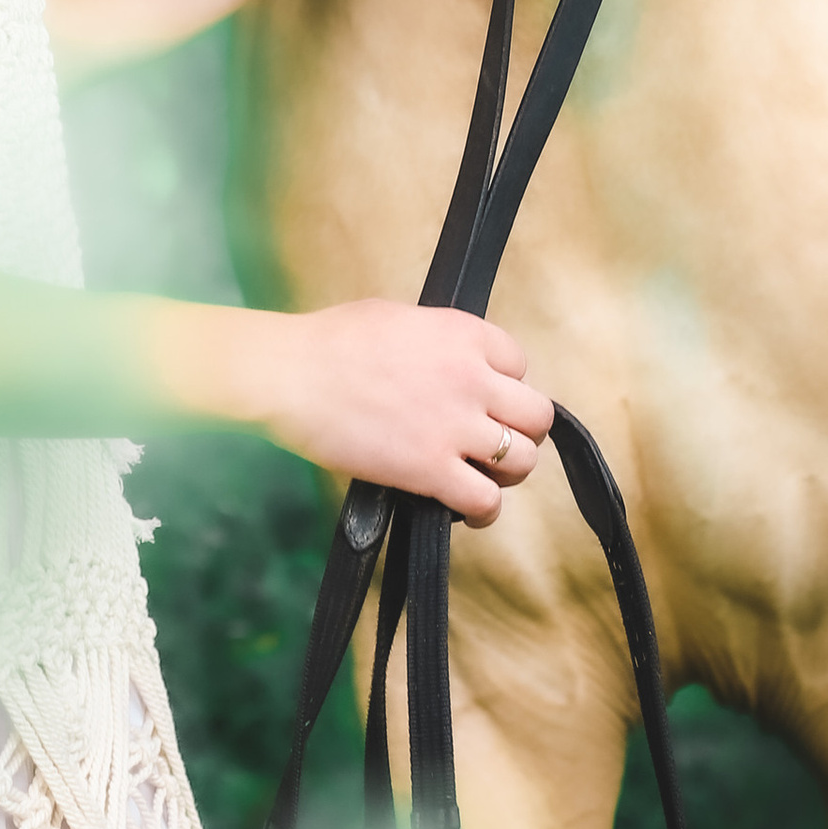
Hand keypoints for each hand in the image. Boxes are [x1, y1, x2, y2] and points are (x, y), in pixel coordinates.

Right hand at [247, 299, 552, 529]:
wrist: (291, 375)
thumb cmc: (328, 343)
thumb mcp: (397, 318)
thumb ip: (436, 341)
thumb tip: (444, 361)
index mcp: (463, 334)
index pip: (520, 362)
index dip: (505, 385)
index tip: (486, 399)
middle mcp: (472, 378)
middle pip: (536, 415)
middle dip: (520, 431)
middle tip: (493, 441)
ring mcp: (456, 426)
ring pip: (523, 460)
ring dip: (507, 472)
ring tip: (481, 476)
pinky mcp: (432, 469)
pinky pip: (486, 500)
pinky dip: (483, 510)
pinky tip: (465, 509)